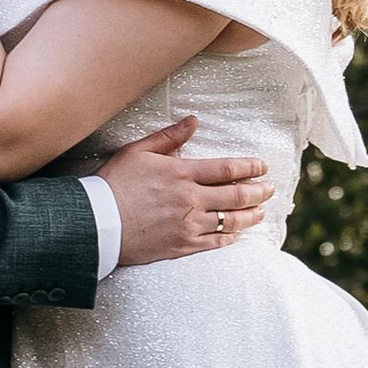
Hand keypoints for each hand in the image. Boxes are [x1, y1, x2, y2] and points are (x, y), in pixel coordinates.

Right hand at [96, 118, 272, 264]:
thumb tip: (193, 121)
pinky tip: (238, 234)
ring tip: (262, 212)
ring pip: (231, 219)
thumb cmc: (113, 183)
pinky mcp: (182, 246)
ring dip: (251, 215)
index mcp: (181, 173)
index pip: (227, 169)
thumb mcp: (138, 151)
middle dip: (259, 191)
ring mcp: (188, 224)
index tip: (262, 166)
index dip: (250, 167)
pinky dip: (231, 237)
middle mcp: (190, 199)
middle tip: (270, 188)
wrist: (97, 223)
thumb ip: (169, 137)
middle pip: (236, 194)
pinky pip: (215, 242)